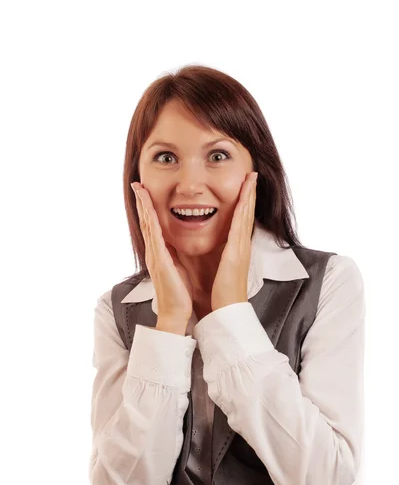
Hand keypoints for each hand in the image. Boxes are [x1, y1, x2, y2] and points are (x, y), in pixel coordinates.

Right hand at [131, 182, 193, 322]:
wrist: (176, 312)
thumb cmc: (178, 292)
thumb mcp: (177, 267)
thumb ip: (173, 254)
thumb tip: (175, 245)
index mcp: (159, 252)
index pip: (152, 225)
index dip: (148, 208)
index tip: (145, 192)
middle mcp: (153, 251)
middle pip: (145, 221)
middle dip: (141, 201)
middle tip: (137, 184)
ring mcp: (154, 255)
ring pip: (147, 224)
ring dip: (143, 206)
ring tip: (139, 189)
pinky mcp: (160, 260)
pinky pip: (154, 235)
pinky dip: (150, 220)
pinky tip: (149, 208)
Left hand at [211, 172, 257, 311]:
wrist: (226, 310)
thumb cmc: (220, 293)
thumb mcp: (218, 268)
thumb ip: (217, 255)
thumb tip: (213, 246)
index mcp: (236, 249)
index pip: (241, 220)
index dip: (244, 203)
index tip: (246, 187)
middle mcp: (242, 246)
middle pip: (247, 213)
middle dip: (250, 193)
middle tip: (253, 174)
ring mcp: (241, 248)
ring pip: (247, 215)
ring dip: (250, 196)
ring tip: (252, 178)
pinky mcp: (237, 252)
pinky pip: (241, 226)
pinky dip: (244, 209)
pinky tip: (245, 197)